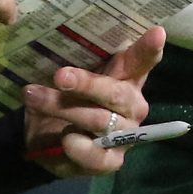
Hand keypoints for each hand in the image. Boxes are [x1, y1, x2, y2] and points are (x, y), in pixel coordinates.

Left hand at [24, 29, 167, 176]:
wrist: (43, 137)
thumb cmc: (64, 97)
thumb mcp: (66, 76)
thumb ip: (72, 62)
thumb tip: (60, 48)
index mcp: (126, 77)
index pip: (142, 61)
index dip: (150, 48)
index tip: (157, 33)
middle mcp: (131, 104)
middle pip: (116, 93)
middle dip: (87, 84)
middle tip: (59, 76)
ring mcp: (125, 134)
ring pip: (100, 120)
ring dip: (65, 110)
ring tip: (35, 99)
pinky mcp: (112, 160)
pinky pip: (99, 155)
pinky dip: (80, 147)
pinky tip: (66, 140)